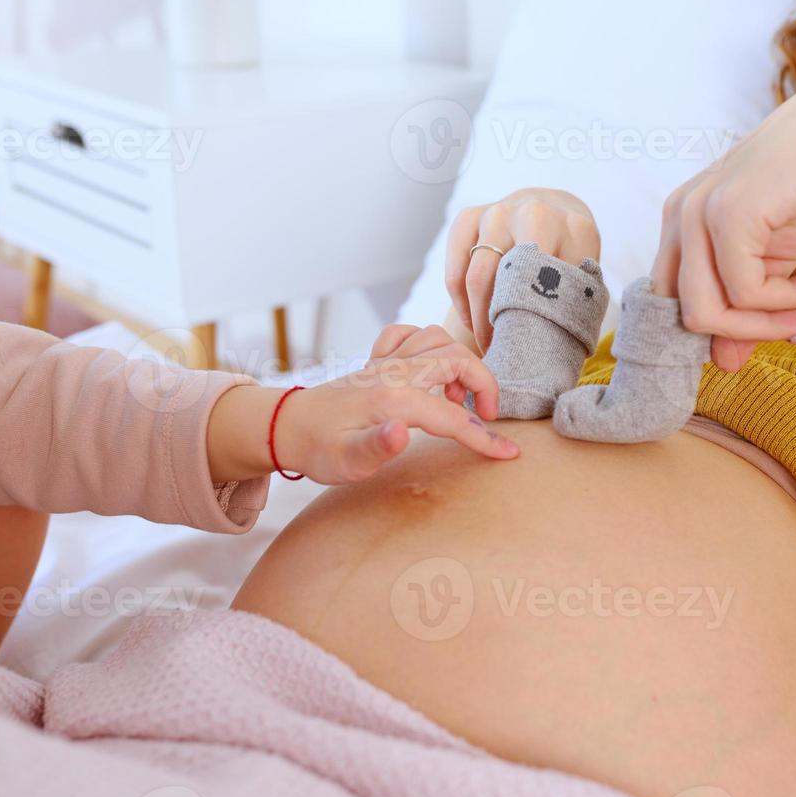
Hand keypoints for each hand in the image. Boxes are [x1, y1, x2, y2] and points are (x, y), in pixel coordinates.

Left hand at [207, 325, 518, 486]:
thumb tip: (402, 432)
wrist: (286, 426)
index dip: (484, 437)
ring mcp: (386, 363)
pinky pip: (409, 335)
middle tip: (486, 416)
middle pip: (457, 358)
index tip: (509, 454)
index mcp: (394, 399)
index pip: (454, 416)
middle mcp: (394, 372)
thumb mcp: (346, 461)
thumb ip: (377, 447)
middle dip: (483, 384)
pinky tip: (427, 374)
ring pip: (437, 340)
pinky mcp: (378, 362)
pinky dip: (426, 347)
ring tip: (457, 397)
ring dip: (459, 362)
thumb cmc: (319, 449)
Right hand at [445, 189, 601, 352]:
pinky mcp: (468, 217)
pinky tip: (473, 322)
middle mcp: (534, 212)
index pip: (555, 282)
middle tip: (507, 351)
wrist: (549, 209)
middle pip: (512, 278)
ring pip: (477, 277)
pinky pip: (455, 272)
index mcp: (575, 227)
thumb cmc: (568, 257)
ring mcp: (498, 212)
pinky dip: (461, 304)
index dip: (542, 319)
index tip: (536, 347)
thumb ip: (579, 299)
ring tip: (489, 345)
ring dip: (479, 319)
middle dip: (506, 321)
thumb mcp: (584, 272)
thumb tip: (557, 347)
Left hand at [652, 63, 795, 370]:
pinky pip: (745, 293)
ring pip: (705, 314)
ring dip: (766, 327)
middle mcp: (678, 214)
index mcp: (681, 223)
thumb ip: (746, 308)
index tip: (777, 330)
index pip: (674, 305)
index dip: (721, 332)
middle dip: (744, 335)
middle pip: (683, 317)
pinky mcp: (729, 213)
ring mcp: (698, 211)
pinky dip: (788, 302)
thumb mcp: (775, 261)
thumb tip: (725, 365)